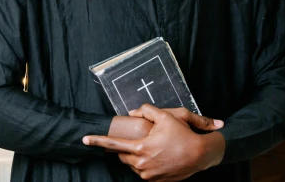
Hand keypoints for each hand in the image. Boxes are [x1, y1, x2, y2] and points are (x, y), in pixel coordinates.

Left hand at [84, 105, 225, 180]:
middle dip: (126, 147)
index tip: (84, 139)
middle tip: (139, 139)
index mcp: (140, 147)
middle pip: (122, 155)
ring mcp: (148, 174)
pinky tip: (158, 156)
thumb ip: (146, 110)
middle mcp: (141, 163)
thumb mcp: (166, 116)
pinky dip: (145, 163)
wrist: (200, 155)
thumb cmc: (183, 135)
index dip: (97, 141)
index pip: (113, 144)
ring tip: (153, 147)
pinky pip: (142, 171)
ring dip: (136, 155)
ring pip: (132, 164)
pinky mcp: (154, 181)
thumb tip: (133, 112)